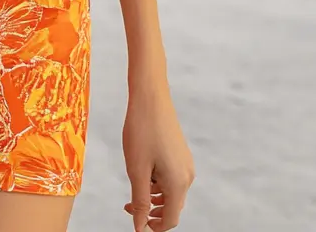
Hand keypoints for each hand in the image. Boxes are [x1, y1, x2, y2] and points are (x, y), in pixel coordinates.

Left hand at [122, 83, 194, 229]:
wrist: (150, 96)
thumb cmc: (142, 130)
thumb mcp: (136, 169)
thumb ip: (140, 201)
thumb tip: (140, 226)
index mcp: (178, 183)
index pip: (170, 219)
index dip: (153, 226)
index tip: (135, 224)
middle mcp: (187, 175)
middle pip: (172, 206)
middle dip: (152, 211)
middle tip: (128, 206)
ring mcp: (185, 163)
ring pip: (171, 191)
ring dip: (153, 196)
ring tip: (133, 186)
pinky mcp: (181, 153)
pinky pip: (171, 177)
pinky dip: (157, 181)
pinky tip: (143, 170)